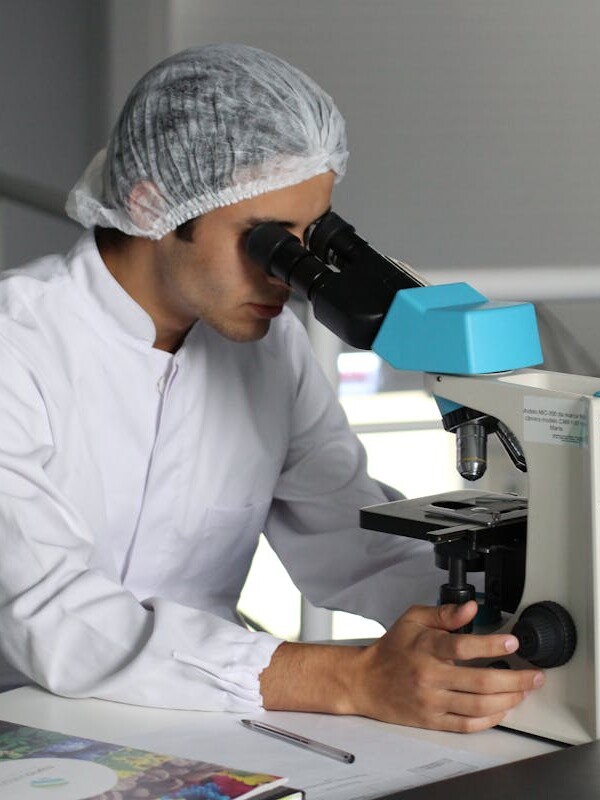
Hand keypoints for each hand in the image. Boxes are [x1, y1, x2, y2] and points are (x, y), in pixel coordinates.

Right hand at [351, 600, 544, 731]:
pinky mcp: (432, 720)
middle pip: (480, 682)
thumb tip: (471, 608)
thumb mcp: (413, 619)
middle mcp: (430, 676)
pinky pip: (466, 724)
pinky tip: (502, 710)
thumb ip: (444, 613)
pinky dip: (490, 719)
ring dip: (508, 700)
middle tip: (534, 675)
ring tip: (523, 691)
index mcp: (426, 647)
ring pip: (478, 705)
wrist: (365, 681)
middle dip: (514, 679)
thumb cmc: (392, 648)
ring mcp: (431, 701)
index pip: (462, 647)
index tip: (512, 641)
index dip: (491, 644)